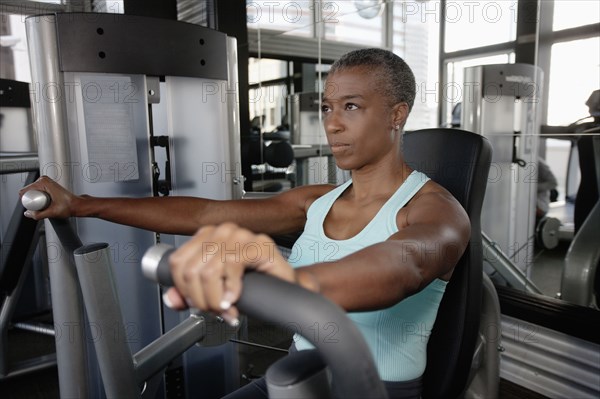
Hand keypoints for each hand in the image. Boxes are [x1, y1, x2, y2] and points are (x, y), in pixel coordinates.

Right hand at [19, 176, 77, 219]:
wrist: (77, 204)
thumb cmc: (69, 205)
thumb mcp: (52, 212)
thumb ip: (38, 215)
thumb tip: (28, 213)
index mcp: (43, 182)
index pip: (24, 192)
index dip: (28, 202)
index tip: (38, 207)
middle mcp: (43, 180)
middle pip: (28, 193)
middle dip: (32, 202)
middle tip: (44, 207)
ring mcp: (45, 183)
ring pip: (32, 195)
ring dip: (35, 202)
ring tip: (47, 205)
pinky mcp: (46, 186)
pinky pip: (36, 194)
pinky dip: (38, 201)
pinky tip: (46, 204)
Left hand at [164, 223, 294, 325]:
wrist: (284, 287)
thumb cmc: (253, 284)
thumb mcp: (215, 289)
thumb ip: (189, 293)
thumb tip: (171, 298)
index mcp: (207, 236)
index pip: (178, 262)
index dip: (184, 290)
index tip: (197, 304)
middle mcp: (222, 231)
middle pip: (191, 270)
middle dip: (201, 299)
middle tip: (214, 310)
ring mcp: (241, 235)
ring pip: (209, 271)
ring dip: (215, 298)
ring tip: (225, 308)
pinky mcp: (258, 244)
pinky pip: (232, 266)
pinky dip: (231, 289)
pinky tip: (235, 298)